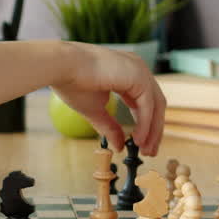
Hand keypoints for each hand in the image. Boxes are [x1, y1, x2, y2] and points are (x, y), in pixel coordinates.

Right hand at [50, 41, 164, 155]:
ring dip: (153, 130)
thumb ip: (110, 126)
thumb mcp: (95, 109)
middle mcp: (137, 69)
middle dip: (154, 130)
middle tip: (149, 152)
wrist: (62, 67)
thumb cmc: (72, 82)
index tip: (142, 144)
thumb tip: (120, 146)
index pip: (145, 101)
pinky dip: (145, 124)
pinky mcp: (138, 76)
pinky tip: (138, 140)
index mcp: (127, 73)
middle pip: (155, 104)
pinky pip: (148, 105)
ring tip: (145, 149)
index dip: (146, 124)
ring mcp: (139, 70)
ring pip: (156, 105)